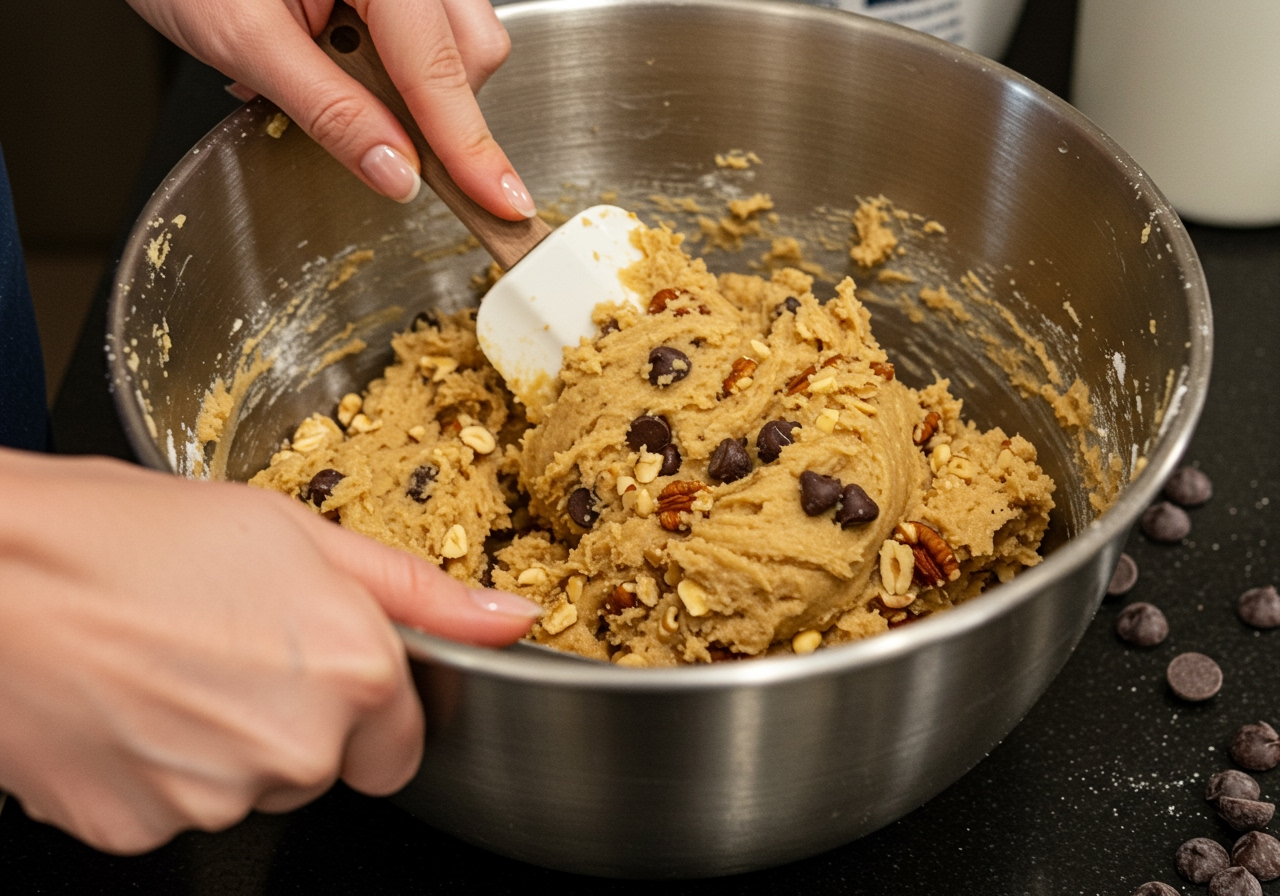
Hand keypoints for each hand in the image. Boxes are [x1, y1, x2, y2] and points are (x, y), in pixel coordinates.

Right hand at [0, 449, 538, 852]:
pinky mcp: (137, 828)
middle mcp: (296, 746)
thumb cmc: (127, 533)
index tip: (317, 666)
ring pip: (248, 788)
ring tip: (165, 664)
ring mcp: (214, 797)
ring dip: (222, 743)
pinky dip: (156, 770)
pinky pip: (174, 810)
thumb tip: (511, 620)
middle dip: (290, 717)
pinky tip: (125, 704)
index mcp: (353, 672)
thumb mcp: (296, 533)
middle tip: (224, 645)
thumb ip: (418, 593)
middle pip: (323, 764)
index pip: (402, 744)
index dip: (364, 704)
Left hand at [125, 0, 535, 217]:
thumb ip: (329, 111)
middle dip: (431, 111)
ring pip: (458, 47)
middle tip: (353, 124)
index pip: (439, 70)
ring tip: (322, 73)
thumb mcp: (243, 38)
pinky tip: (334, 56)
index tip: (501, 202)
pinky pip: (428, 34)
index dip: (469, 147)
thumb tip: (397, 174)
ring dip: (410, 89)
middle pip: (469, 56)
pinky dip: (393, 67)